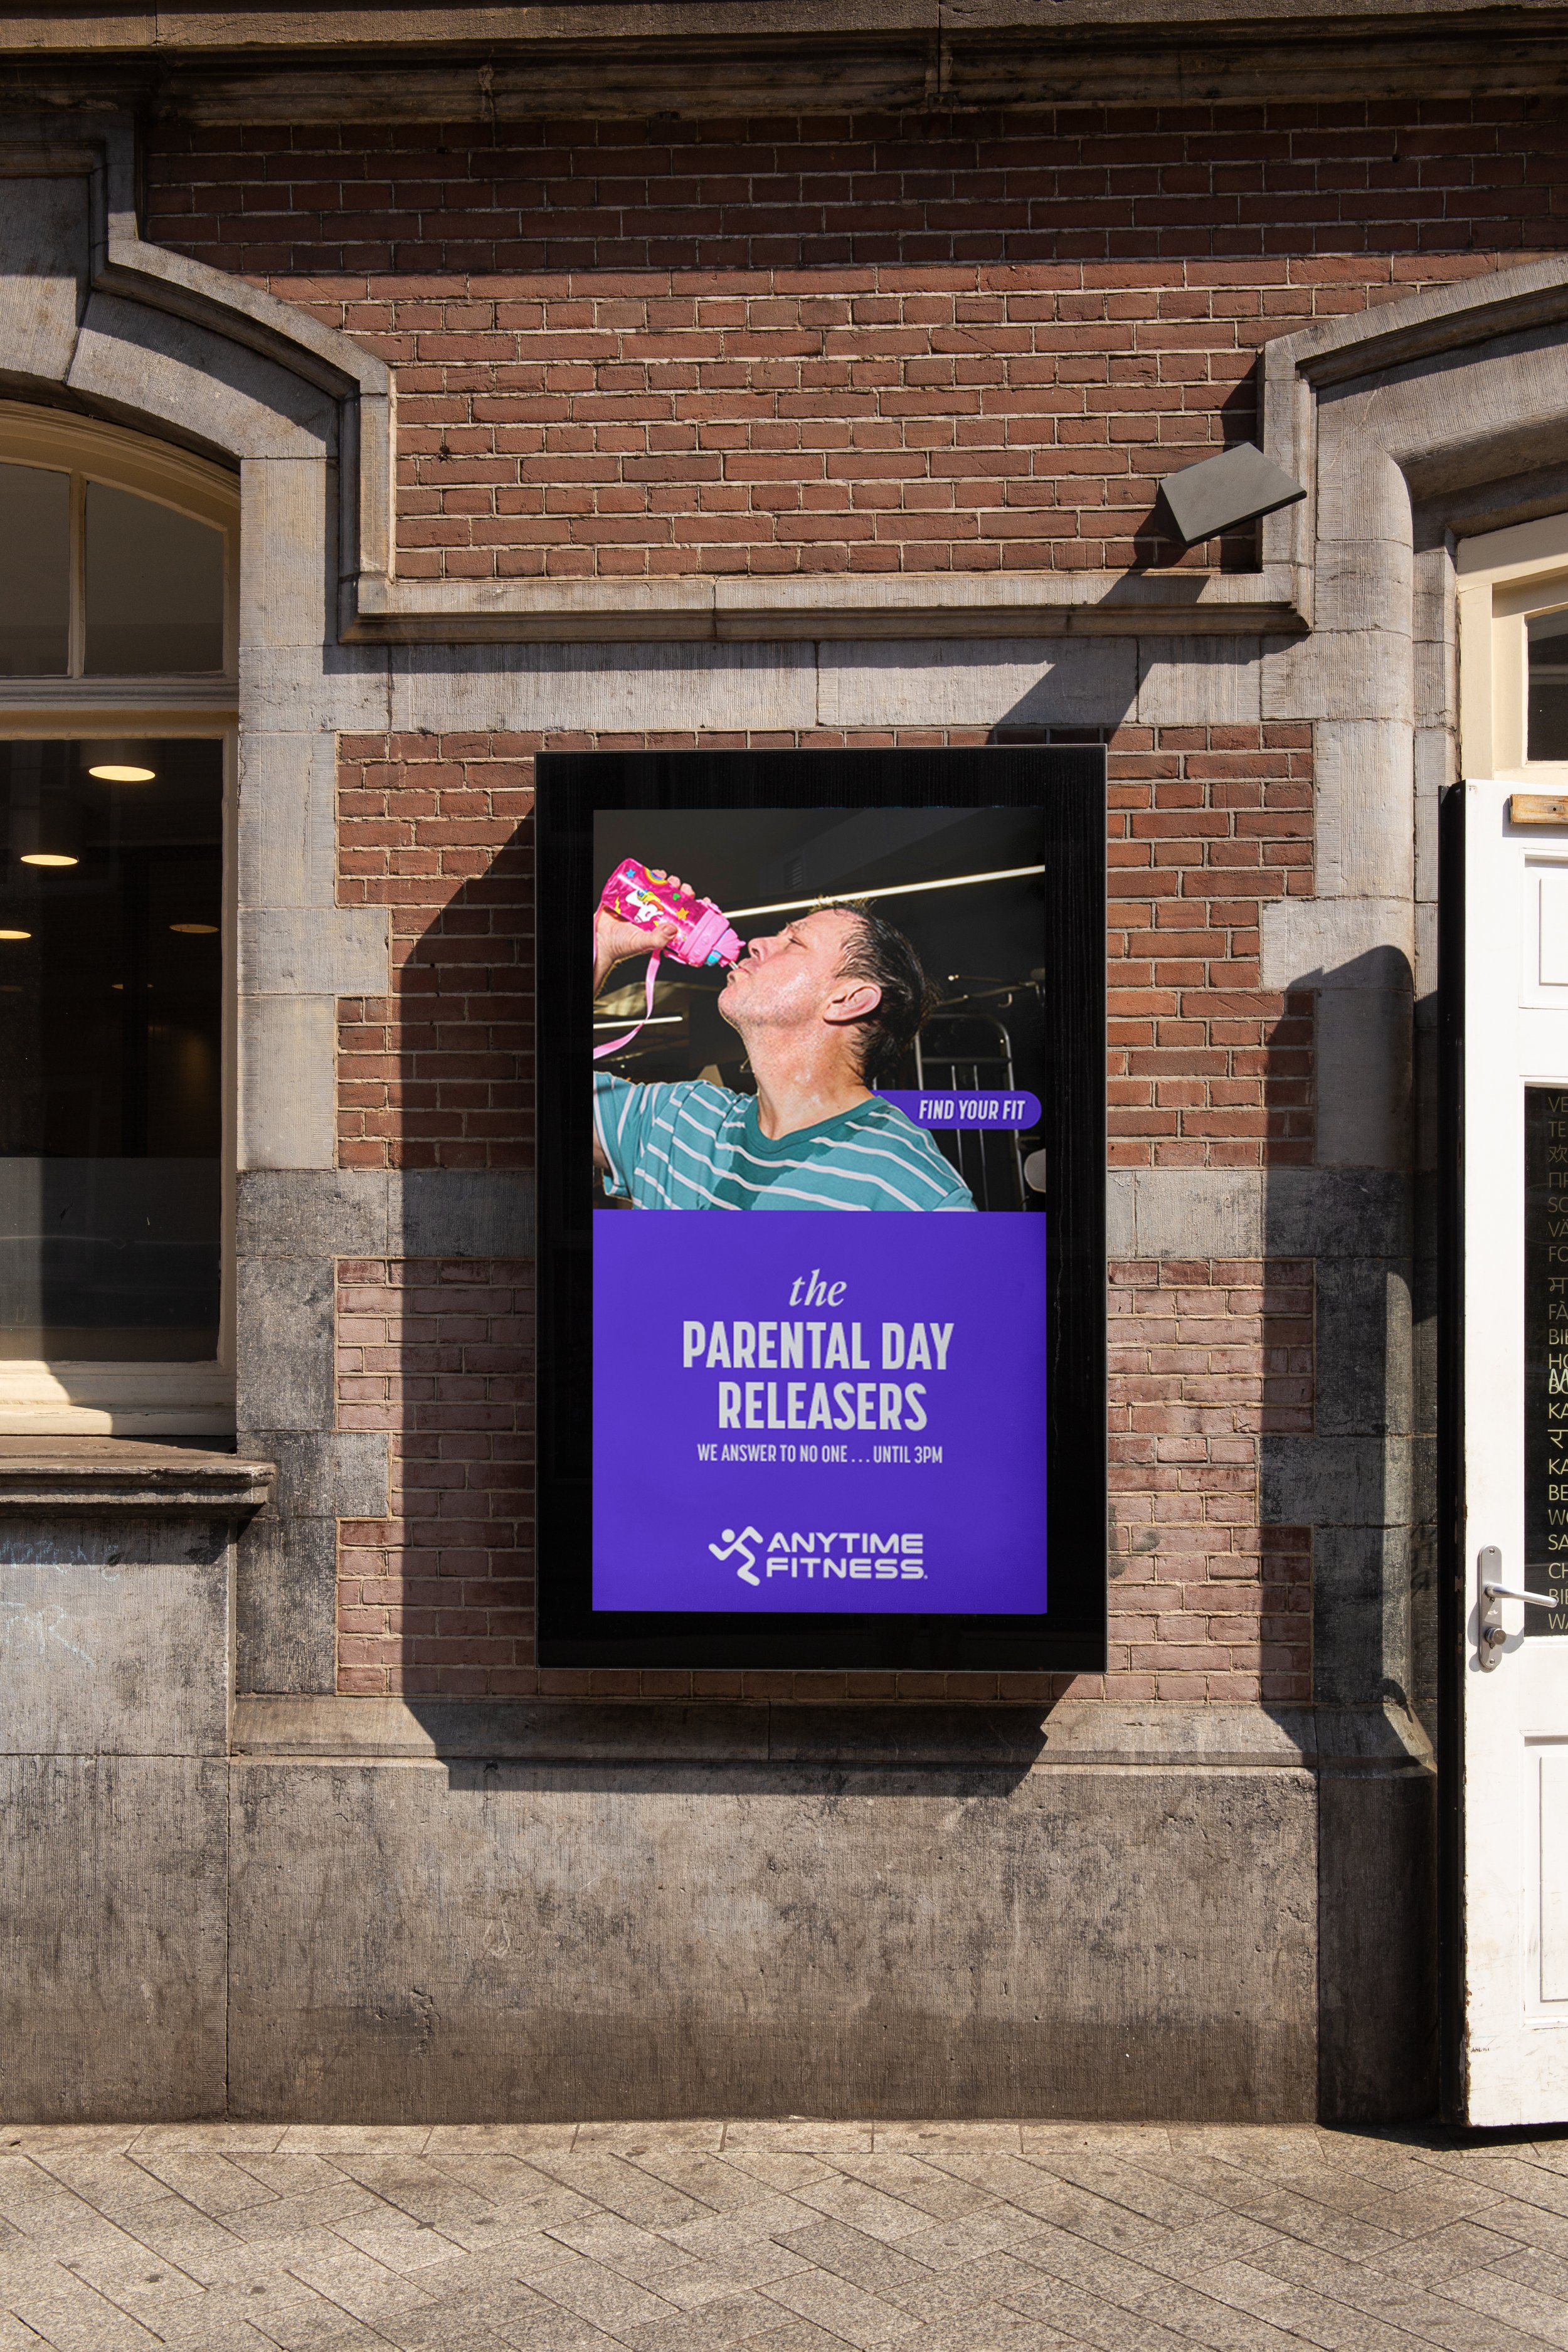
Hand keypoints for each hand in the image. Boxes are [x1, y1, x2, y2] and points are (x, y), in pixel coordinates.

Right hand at [594, 873, 691, 994]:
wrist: (599, 939)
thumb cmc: (621, 946)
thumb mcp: (642, 943)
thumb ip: (657, 939)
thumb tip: (673, 928)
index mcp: (663, 926)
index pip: (684, 915)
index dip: (694, 907)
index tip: (703, 901)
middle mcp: (656, 914)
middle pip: (674, 898)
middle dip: (680, 890)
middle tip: (681, 887)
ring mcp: (644, 904)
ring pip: (661, 888)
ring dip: (667, 881)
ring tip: (667, 879)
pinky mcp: (631, 895)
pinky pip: (643, 882)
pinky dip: (649, 875)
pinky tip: (653, 874)